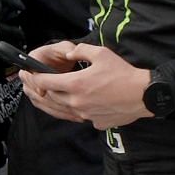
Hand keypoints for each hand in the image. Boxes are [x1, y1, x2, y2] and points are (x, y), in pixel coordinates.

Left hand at [18, 42, 150, 129]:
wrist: (144, 95)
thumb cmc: (123, 73)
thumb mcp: (101, 54)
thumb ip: (80, 51)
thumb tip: (68, 54)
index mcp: (76, 84)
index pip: (45, 82)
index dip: (36, 78)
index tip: (31, 74)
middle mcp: (77, 102)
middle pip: (51, 97)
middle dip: (43, 89)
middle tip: (40, 82)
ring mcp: (86, 115)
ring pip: (63, 109)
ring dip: (56, 101)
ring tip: (53, 93)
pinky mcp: (95, 123)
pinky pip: (80, 116)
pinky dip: (76, 110)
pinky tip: (79, 103)